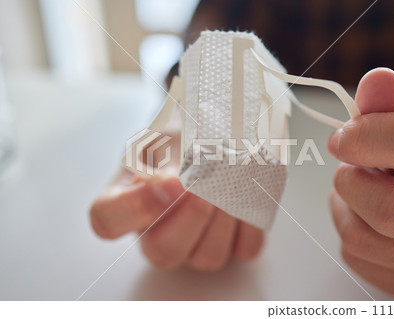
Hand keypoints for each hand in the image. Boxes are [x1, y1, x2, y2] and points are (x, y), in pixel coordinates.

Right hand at [90, 131, 262, 270]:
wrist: (207, 139)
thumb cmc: (178, 139)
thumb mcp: (162, 135)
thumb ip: (163, 157)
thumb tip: (178, 182)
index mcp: (126, 203)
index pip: (107, 220)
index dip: (137, 207)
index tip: (167, 178)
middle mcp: (156, 235)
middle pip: (164, 252)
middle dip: (191, 217)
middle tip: (205, 185)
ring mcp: (194, 247)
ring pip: (209, 257)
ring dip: (225, 217)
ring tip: (231, 181)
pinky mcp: (231, 247)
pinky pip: (246, 248)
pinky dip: (251, 220)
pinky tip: (246, 193)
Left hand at [328, 68, 393, 299]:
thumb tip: (373, 80)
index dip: (374, 134)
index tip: (345, 134)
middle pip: (388, 207)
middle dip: (353, 177)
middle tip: (354, 163)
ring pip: (363, 239)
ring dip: (345, 205)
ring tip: (361, 185)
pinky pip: (360, 261)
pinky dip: (351, 232)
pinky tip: (368, 217)